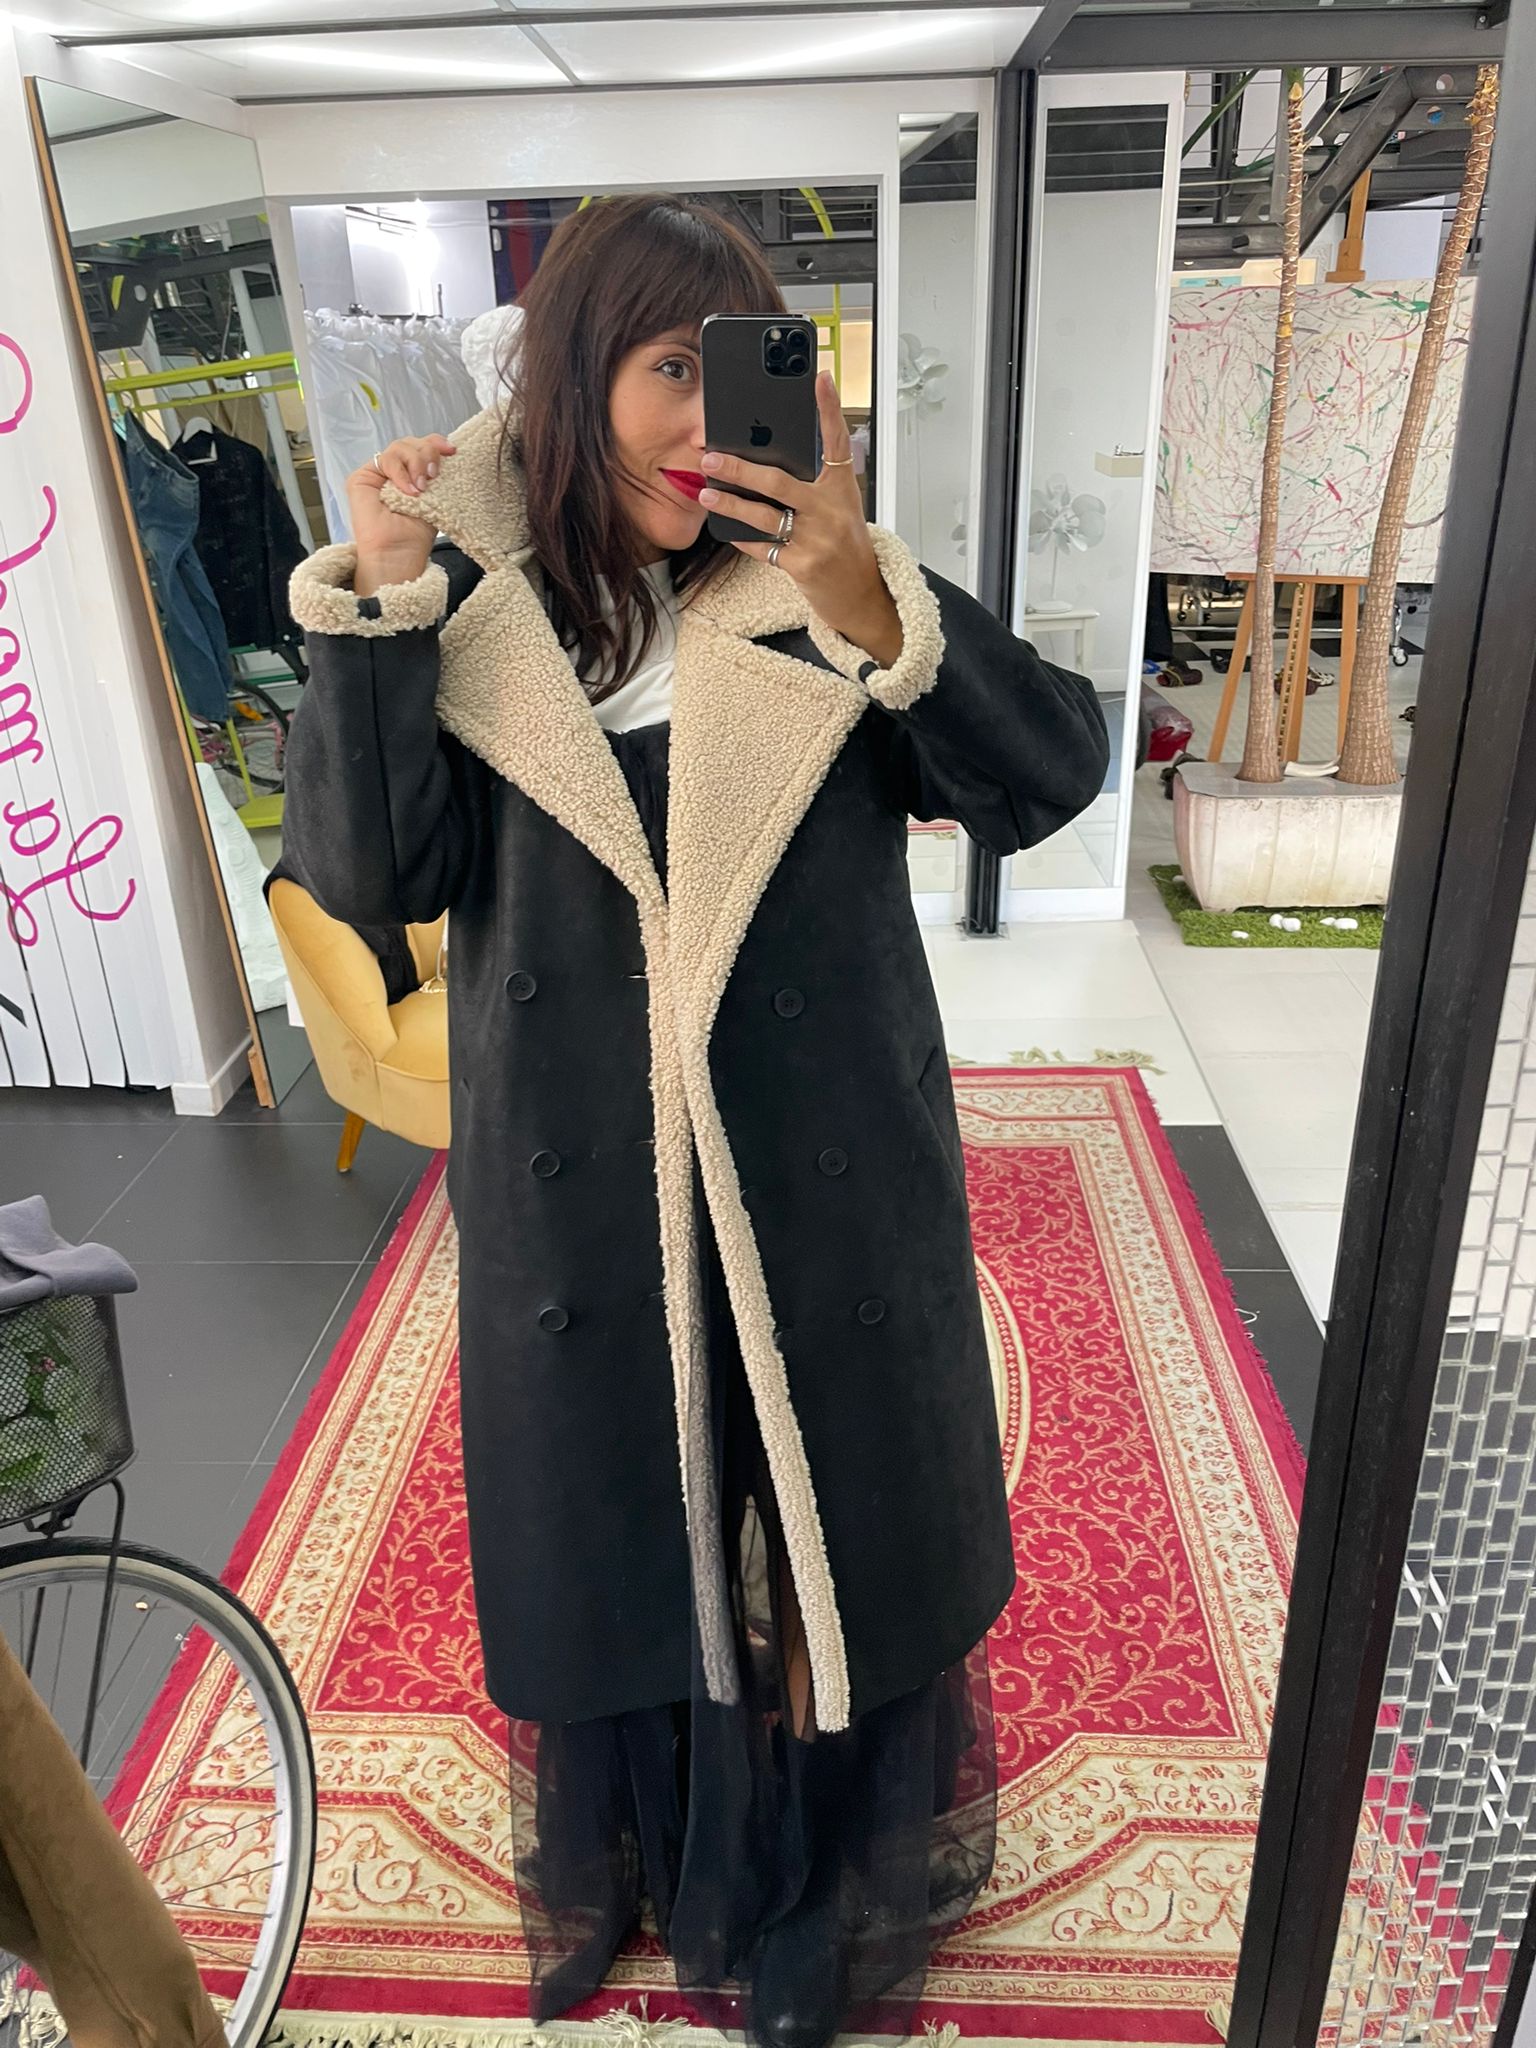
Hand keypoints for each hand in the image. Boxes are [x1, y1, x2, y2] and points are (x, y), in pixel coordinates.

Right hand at [346, 434, 456, 596]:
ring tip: (422, 488)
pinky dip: (401, 474)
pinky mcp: (362, 478)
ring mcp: (377, 474)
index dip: (436, 443)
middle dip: (427, 453)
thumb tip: (448, 450)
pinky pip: (386, 460)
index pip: (422, 447)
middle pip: (411, 442)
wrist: (398, 554)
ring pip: (399, 447)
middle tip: (434, 474)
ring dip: (416, 463)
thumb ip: (435, 473)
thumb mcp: (435, 496)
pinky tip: (409, 492)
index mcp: (412, 475)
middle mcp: (394, 472)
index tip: (452, 450)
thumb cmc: (416, 535)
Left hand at [699, 372, 901, 668]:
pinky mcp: (802, 565)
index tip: (818, 377)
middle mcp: (831, 510)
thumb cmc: (845, 544)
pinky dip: (742, 537)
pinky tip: (724, 526)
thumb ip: (813, 483)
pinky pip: (763, 547)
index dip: (828, 408)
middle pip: (779, 481)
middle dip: (740, 468)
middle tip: (711, 456)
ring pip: (764, 515)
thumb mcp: (839, 506)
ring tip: (706, 492)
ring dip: (730, 502)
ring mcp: (817, 539)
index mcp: (842, 488)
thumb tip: (767, 457)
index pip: (837, 440)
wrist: (861, 594)